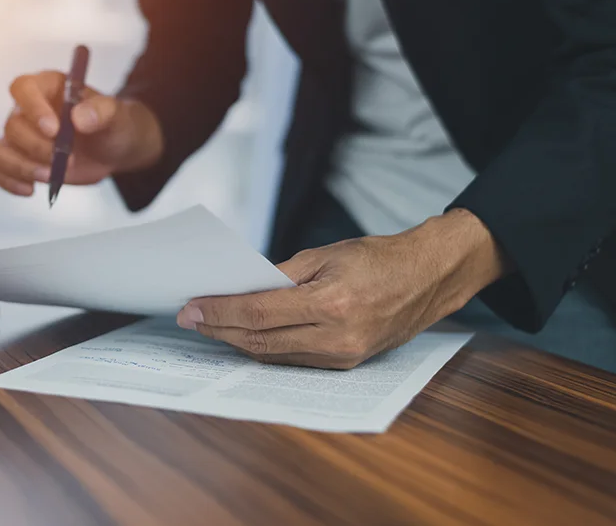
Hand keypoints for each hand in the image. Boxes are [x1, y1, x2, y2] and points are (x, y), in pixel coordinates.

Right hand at [0, 71, 163, 195]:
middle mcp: (28, 109)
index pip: (24, 88)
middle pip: (12, 125)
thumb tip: (79, 118)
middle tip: (68, 160)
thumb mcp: (117, 115)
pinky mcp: (20, 159)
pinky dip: (9, 181)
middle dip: (37, 147)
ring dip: (21, 167)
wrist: (114, 149)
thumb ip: (102, 111)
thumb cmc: (112, 124)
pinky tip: (31, 189)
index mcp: (49, 87)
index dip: (33, 108)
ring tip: (50, 176)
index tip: (54, 130)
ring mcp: (21, 136)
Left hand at [176, 209, 509, 368]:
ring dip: (235, 342)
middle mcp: (337, 338)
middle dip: (219, 330)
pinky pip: (292, 360)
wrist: (428, 279)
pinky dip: (263, 348)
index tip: (191, 308)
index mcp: (332, 304)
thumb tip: (239, 289)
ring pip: (272, 356)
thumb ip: (281, 274)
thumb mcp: (327, 254)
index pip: (258, 313)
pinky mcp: (345, 365)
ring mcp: (342, 357)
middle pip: (260, 341)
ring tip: (208, 326)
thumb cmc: (378, 259)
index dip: (219, 312)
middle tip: (190, 318)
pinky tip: (242, 335)